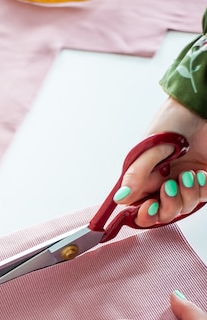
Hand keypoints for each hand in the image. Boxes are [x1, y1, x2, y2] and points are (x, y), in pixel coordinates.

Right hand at [114, 97, 206, 226]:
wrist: (201, 105)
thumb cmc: (174, 119)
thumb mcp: (150, 148)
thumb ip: (136, 175)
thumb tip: (120, 198)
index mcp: (146, 177)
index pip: (139, 207)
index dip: (144, 214)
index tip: (150, 206)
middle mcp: (163, 182)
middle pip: (162, 213)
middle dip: (167, 206)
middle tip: (170, 186)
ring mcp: (184, 182)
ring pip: (183, 207)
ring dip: (187, 194)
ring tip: (189, 174)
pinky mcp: (204, 179)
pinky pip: (203, 197)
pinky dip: (203, 189)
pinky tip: (201, 174)